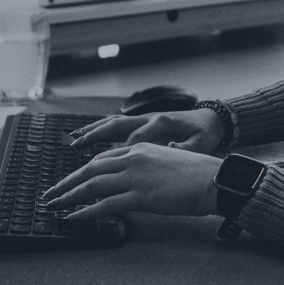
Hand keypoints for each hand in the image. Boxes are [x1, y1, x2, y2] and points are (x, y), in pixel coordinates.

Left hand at [40, 143, 221, 220]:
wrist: (212, 180)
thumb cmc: (196, 174)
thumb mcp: (167, 161)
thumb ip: (146, 168)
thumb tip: (133, 182)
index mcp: (139, 149)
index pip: (102, 160)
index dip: (81, 172)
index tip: (68, 181)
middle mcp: (133, 159)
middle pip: (89, 170)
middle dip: (66, 183)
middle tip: (50, 195)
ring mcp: (135, 177)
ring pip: (92, 186)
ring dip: (69, 197)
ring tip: (54, 207)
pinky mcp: (140, 196)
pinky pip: (105, 205)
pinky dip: (86, 212)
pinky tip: (74, 217)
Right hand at [69, 108, 224, 153]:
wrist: (210, 120)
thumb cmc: (204, 135)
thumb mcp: (199, 145)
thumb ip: (184, 149)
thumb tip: (170, 149)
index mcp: (162, 123)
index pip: (136, 138)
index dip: (121, 153)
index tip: (109, 167)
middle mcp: (148, 118)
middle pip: (116, 126)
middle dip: (94, 136)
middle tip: (75, 146)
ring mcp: (143, 119)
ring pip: (112, 124)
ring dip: (92, 131)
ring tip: (73, 140)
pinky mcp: (142, 123)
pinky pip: (116, 125)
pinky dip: (100, 130)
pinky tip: (86, 137)